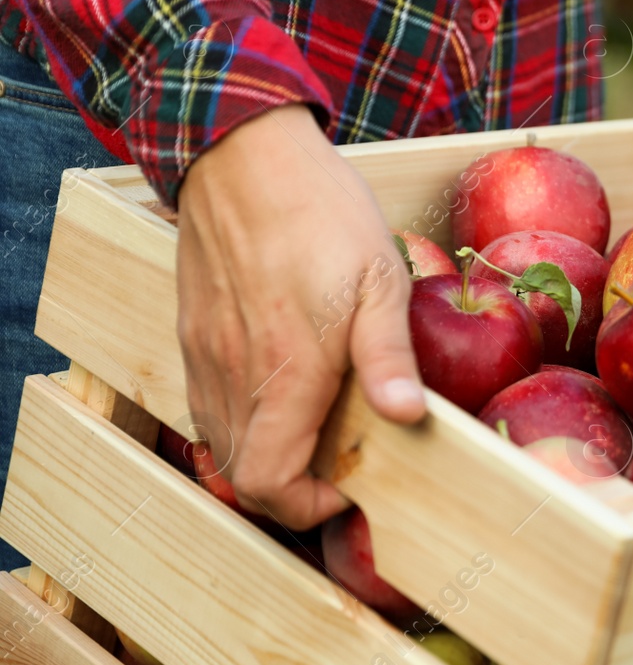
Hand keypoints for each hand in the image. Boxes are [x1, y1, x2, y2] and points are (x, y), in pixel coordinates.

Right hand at [176, 104, 424, 528]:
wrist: (244, 157)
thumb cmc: (322, 212)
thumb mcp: (379, 277)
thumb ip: (388, 354)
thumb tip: (409, 418)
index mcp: (285, 371)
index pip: (270, 482)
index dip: (308, 508)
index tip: (350, 488)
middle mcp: (233, 374)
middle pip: (242, 477)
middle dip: (292, 490)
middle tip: (343, 464)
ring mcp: (205, 356)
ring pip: (221, 444)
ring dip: (267, 456)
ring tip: (319, 428)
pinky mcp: (192, 335)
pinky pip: (208, 405)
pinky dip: (244, 421)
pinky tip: (285, 390)